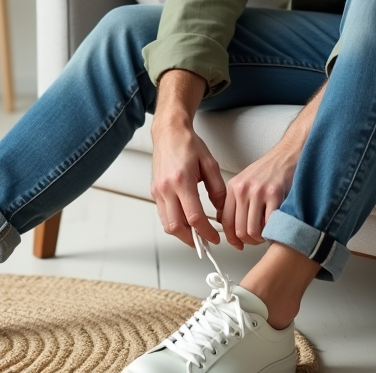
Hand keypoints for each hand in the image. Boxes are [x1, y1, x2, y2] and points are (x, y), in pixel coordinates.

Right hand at [151, 118, 226, 248]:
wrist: (169, 132)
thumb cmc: (189, 144)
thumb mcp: (210, 164)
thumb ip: (218, 190)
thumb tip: (221, 212)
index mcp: (182, 180)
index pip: (194, 217)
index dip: (206, 232)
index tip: (215, 238)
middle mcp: (166, 188)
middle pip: (176, 227)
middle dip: (192, 240)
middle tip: (205, 243)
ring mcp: (158, 191)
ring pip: (167, 224)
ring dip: (182, 234)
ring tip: (197, 236)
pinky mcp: (154, 192)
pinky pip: (163, 215)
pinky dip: (174, 223)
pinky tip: (186, 222)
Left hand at [221, 143, 297, 249]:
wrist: (287, 154)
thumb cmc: (269, 169)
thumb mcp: (246, 181)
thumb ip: (237, 201)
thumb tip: (232, 225)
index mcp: (233, 187)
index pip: (225, 220)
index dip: (231, 238)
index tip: (237, 244)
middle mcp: (243, 189)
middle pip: (239, 229)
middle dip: (248, 241)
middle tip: (255, 240)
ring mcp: (258, 192)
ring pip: (252, 230)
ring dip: (260, 238)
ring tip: (266, 234)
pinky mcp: (275, 194)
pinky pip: (269, 223)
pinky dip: (272, 231)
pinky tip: (275, 227)